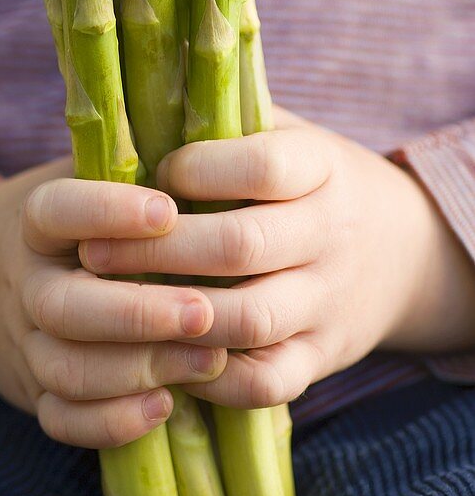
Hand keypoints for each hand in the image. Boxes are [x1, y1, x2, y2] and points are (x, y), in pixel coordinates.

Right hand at [0, 156, 226, 447]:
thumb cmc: (70, 220)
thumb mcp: (84, 176)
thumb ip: (132, 159)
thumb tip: (209, 111)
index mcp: (34, 220)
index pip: (55, 210)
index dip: (107, 211)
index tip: (168, 208)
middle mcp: (24, 283)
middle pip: (63, 305)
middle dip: (136, 312)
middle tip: (205, 310)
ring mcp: (25, 342)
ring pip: (66, 368)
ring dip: (137, 370)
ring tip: (208, 359)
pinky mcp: (34, 392)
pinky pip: (62, 420)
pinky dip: (110, 422)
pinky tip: (166, 406)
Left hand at [79, 110, 474, 409]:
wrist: (403, 248)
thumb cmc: (306, 182)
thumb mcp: (282, 134)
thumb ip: (221, 124)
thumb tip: (125, 113)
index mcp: (321, 165)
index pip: (261, 167)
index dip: (195, 171)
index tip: (152, 176)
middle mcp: (332, 232)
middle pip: (241, 246)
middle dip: (156, 251)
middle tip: (93, 252)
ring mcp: (331, 299)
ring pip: (249, 318)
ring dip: (173, 315)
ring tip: (115, 303)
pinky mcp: (324, 356)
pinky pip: (267, 381)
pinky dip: (211, 376)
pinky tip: (164, 352)